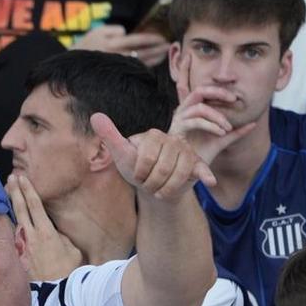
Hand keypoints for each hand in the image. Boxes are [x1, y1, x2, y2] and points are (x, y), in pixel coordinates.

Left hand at [6, 173, 82, 280]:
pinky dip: (10, 223)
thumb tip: (54, 233)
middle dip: (15, 191)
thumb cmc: (68, 271)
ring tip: (6, 192)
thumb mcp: (72, 250)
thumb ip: (61, 237)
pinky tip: (8, 218)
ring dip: (11, 205)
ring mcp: (22, 246)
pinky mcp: (18, 255)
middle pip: (20, 208)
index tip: (22, 177)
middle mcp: (31, 236)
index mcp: (46, 232)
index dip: (28, 190)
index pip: (35, 205)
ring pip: (14, 220)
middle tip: (10, 178)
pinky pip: (14, 235)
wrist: (55, 293)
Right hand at [72, 25, 169, 66]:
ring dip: (153, 59)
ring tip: (163, 55)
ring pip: (138, 63)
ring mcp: (116, 67)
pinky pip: (132, 71)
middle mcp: (116, 57)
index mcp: (113, 44)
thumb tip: (125, 33)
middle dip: (157, 50)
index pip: (138, 41)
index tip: (162, 39)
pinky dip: (143, 68)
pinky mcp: (114, 75)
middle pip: (142, 53)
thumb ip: (113, 30)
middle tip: (169, 47)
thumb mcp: (96, 32)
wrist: (71, 67)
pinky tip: (150, 65)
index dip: (152, 39)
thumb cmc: (85, 47)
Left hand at [91, 113, 215, 199]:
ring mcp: (186, 151)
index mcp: (153, 135)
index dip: (139, 173)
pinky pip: (201, 169)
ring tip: (159, 189)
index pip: (146, 158)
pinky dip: (205, 175)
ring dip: (165, 189)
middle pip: (163, 168)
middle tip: (148, 184)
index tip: (136, 176)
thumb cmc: (134, 167)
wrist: (151, 184)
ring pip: (179, 174)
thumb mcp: (120, 153)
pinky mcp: (196, 164)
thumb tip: (95, 115)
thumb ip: (109, 135)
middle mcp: (173, 139)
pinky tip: (210, 182)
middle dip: (152, 183)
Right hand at [169, 52, 257, 164]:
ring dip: (217, 113)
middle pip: (199, 90)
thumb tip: (253, 123)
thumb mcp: (222, 141)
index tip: (189, 54)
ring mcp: (179, 119)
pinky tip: (221, 132)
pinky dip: (212, 124)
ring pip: (200, 105)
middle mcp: (183, 112)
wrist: (188, 173)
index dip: (185, 69)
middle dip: (218, 91)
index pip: (186, 84)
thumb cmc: (200, 155)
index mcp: (190, 110)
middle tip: (234, 98)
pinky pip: (197, 119)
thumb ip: (236, 132)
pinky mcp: (178, 129)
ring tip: (227, 126)